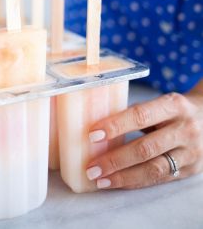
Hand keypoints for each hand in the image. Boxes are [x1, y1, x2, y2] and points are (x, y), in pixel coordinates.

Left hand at [86, 91, 202, 188]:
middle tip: (92, 166)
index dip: (116, 125)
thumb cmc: (176, 110)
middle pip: (146, 148)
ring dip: (123, 177)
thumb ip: (137, 112)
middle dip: (115, 160)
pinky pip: (161, 179)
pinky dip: (137, 182)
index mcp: (174, 105)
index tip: (93, 134)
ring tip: (100, 179)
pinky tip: (118, 182)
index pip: (141, 116)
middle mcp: (185, 129)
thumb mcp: (161, 102)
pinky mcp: (192, 170)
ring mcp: (191, 152)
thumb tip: (100, 125)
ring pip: (154, 169)